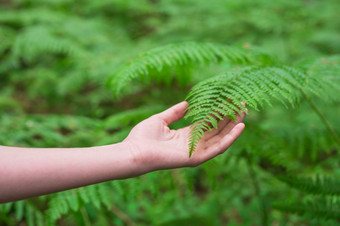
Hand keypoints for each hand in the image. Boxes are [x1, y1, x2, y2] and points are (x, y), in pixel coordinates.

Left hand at [123, 101, 245, 172]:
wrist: (133, 151)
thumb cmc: (142, 137)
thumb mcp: (161, 119)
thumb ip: (175, 112)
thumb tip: (187, 103)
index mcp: (185, 135)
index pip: (207, 123)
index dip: (218, 112)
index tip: (228, 101)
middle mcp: (193, 144)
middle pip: (217, 130)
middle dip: (230, 117)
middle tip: (242, 104)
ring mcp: (195, 152)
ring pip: (220, 138)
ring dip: (233, 126)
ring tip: (244, 112)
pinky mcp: (196, 158)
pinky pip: (217, 148)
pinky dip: (230, 138)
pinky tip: (240, 127)